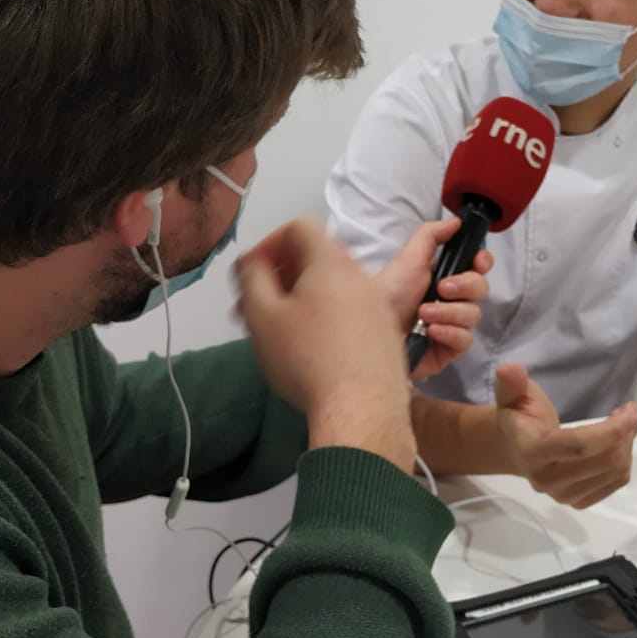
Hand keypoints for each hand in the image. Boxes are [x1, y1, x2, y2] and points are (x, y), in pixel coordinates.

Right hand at [236, 220, 413, 468]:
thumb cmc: (308, 360)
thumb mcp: (262, 314)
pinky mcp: (386, 335)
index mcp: (331, 262)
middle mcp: (361, 276)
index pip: (299, 228)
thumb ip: (251, 277)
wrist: (363, 410)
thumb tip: (251, 261)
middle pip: (316, 259)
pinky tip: (310, 352)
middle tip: (255, 306)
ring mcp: (378, 306)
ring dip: (301, 301)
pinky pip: (350, 313)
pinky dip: (325, 320)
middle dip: (280, 277)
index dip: (268, 244)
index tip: (252, 274)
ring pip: (332, 289)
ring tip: (278, 333)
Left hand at [375, 218, 492, 380]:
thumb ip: (431, 236)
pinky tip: (429, 330)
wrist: (367, 331)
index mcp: (443, 276)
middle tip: (441, 287)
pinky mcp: (447, 349)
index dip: (482, 261)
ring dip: (449, 312)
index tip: (477, 261)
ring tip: (422, 313)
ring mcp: (450, 325)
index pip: (477, 266)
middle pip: (480, 289)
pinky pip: (465, 340)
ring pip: (473, 315)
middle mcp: (449, 301)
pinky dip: (449, 332)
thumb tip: (456, 221)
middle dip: (465, 285)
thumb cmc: (385, 295)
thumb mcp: (407, 259)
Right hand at [493, 363, 636, 508]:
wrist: (515, 448)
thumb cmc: (519, 416)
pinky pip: (616, 483)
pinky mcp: (577, 502)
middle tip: (628, 413)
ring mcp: (563, 495)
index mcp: (531, 452)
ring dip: (627, 445)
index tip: (631, 409)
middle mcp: (546, 481)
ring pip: (614, 472)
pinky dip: (625, 461)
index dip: (611, 430)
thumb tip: (508, 369)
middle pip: (604, 461)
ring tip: (623, 424)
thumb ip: (512, 382)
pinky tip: (617, 443)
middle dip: (624, 434)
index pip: (580, 446)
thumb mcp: (512, 394)